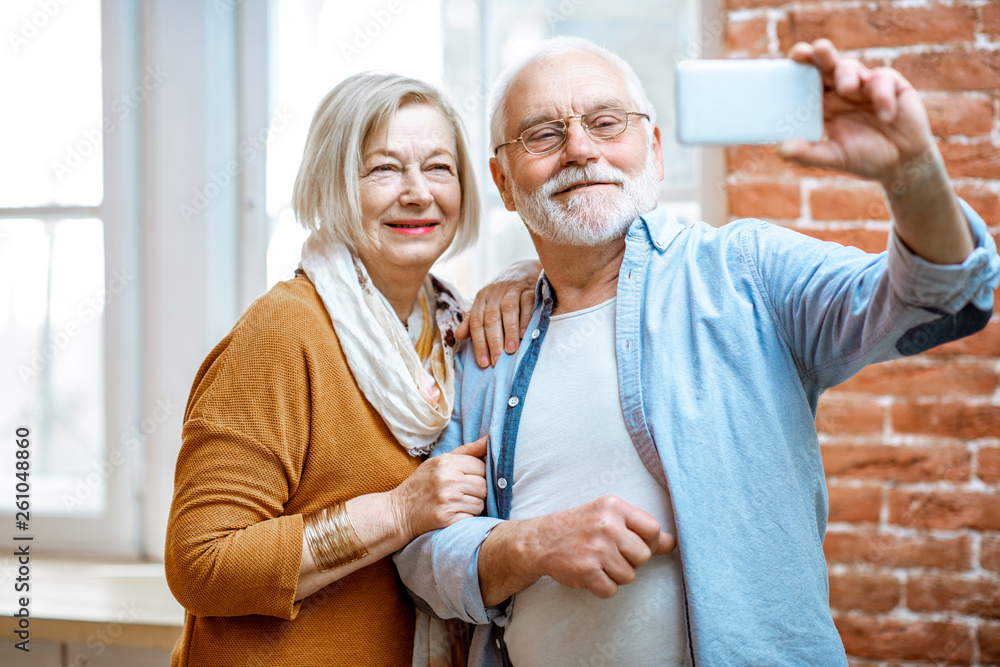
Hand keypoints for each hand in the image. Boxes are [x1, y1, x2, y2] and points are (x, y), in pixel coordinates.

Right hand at [390, 437, 487, 541]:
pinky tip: (454, 513)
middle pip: (483, 485)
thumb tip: (491, 438)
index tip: (470, 478)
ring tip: (459, 504)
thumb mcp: (439, 461)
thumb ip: (467, 451)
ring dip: (474, 506)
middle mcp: (447, 480)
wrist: (398, 512)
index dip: (480, 474)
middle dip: (479, 491)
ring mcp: (447, 500)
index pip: (482, 466)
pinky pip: (472, 517)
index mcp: (446, 462)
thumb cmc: (422, 484)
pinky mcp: (447, 518)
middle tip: (465, 493)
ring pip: (480, 503)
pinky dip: (467, 517)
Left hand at [457, 259, 540, 367]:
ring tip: (510, 351)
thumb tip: (459, 336)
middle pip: (491, 318)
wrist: (523, 270)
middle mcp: (494, 293)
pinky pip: (527, 304)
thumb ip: (472, 320)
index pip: (476, 322)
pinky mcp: (529, 288)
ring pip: (508, 310)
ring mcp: (512, 289)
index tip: (483, 362)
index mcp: (481, 298)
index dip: (479, 343)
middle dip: (493, 341)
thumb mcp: (485, 303)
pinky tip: (524, 334)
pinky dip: (525, 319)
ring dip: (509, 331)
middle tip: (496, 361)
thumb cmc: (502, 293)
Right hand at [531, 496, 674, 598]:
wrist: (542, 540)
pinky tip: (590, 573)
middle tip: (611, 554)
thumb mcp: (608, 515)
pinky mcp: (586, 570)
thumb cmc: (580, 527)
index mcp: (614, 507)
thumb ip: (639, 528)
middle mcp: (606, 525)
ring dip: (615, 575)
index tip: (636, 545)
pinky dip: (602, 587)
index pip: (653, 529)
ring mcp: (596, 548)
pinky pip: (611, 589)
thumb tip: (672, 543)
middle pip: (643, 556)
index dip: (650, 543)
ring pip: (629, 576)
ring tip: (598, 562)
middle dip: (631, 561)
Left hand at [778, 39, 935, 187]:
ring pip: (851, 67)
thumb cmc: (863, 156)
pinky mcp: (892, 85)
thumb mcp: (834, 157)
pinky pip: (883, 81)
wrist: (901, 163)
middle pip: (826, 64)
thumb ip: (808, 154)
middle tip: (814, 50)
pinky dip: (882, 96)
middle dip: (820, 55)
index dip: (799, 67)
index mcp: (823, 103)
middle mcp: (841, 90)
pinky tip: (885, 116)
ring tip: (847, 89)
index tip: (791, 60)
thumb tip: (779, 150)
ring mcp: (865, 85)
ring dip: (847, 74)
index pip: (806, 80)